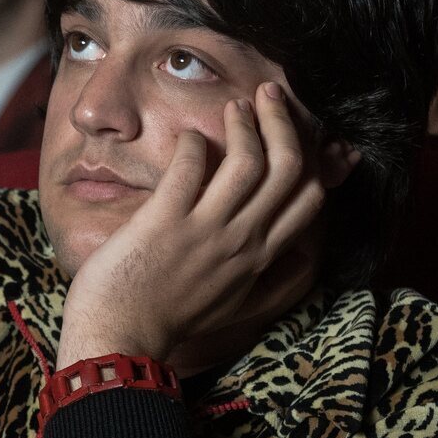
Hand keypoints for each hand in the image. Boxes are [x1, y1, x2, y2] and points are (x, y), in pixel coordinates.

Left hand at [57, 81, 343, 368]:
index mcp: (259, 259)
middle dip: (286, 124)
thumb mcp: (237, 309)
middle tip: (271, 96)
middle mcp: (241, 242)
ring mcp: (204, 231)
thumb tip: (306, 260)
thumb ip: (274, 284)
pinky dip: (192, 142)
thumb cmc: (171, 319)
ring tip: (235, 107)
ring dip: (246, 123)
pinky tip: (187, 137)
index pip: (310, 198)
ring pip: (249, 161)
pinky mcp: (164, 222)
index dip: (317, 157)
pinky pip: (189, 165)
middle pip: (289, 170)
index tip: (308, 131)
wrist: (119, 340)